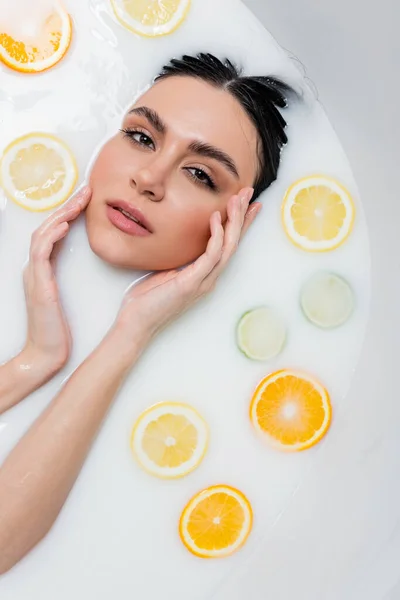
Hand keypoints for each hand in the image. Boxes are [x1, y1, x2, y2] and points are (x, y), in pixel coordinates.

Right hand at [22, 187, 91, 376]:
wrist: (46, 353)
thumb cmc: (59, 329)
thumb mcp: (68, 297)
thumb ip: (73, 279)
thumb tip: (98, 265)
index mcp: (45, 269)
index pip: (55, 232)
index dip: (70, 214)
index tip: (89, 200)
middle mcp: (37, 267)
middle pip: (48, 227)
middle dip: (68, 207)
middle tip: (87, 190)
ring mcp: (35, 274)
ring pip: (43, 233)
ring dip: (61, 215)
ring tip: (78, 201)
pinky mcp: (38, 284)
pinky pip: (41, 253)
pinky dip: (51, 236)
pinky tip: (64, 226)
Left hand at [113, 188, 260, 356]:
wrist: (136, 322)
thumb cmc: (148, 300)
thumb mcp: (165, 272)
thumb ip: (178, 260)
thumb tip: (178, 240)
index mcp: (204, 275)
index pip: (226, 245)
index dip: (238, 225)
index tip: (246, 204)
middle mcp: (209, 278)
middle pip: (233, 243)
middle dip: (242, 217)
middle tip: (249, 193)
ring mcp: (203, 282)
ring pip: (227, 247)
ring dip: (235, 222)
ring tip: (238, 200)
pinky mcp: (192, 283)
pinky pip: (210, 256)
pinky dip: (216, 236)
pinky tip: (216, 219)